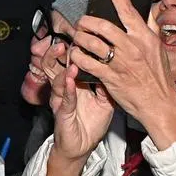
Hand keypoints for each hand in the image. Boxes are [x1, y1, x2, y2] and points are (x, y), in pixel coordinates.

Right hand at [45, 42, 113, 175]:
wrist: (82, 146)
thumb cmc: (91, 122)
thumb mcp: (104, 98)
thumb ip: (108, 81)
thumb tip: (120, 64)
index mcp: (74, 81)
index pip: (70, 58)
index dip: (71, 44)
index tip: (78, 30)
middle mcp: (64, 86)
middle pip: (57, 61)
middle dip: (59, 47)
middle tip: (67, 33)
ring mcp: (62, 97)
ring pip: (56, 75)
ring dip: (59, 62)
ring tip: (65, 50)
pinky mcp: (62, 111)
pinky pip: (64, 97)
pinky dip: (67, 86)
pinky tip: (69, 77)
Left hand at [70, 0, 175, 150]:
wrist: (159, 103)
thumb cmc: (159, 77)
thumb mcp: (158, 48)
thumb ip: (149, 28)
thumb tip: (144, 10)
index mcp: (144, 37)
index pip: (129, 10)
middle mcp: (131, 47)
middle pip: (102, 26)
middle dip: (87, 21)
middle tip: (81, 22)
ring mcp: (119, 62)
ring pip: (91, 43)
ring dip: (79, 38)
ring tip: (76, 37)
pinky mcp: (109, 77)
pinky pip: (87, 63)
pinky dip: (78, 57)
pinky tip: (76, 55)